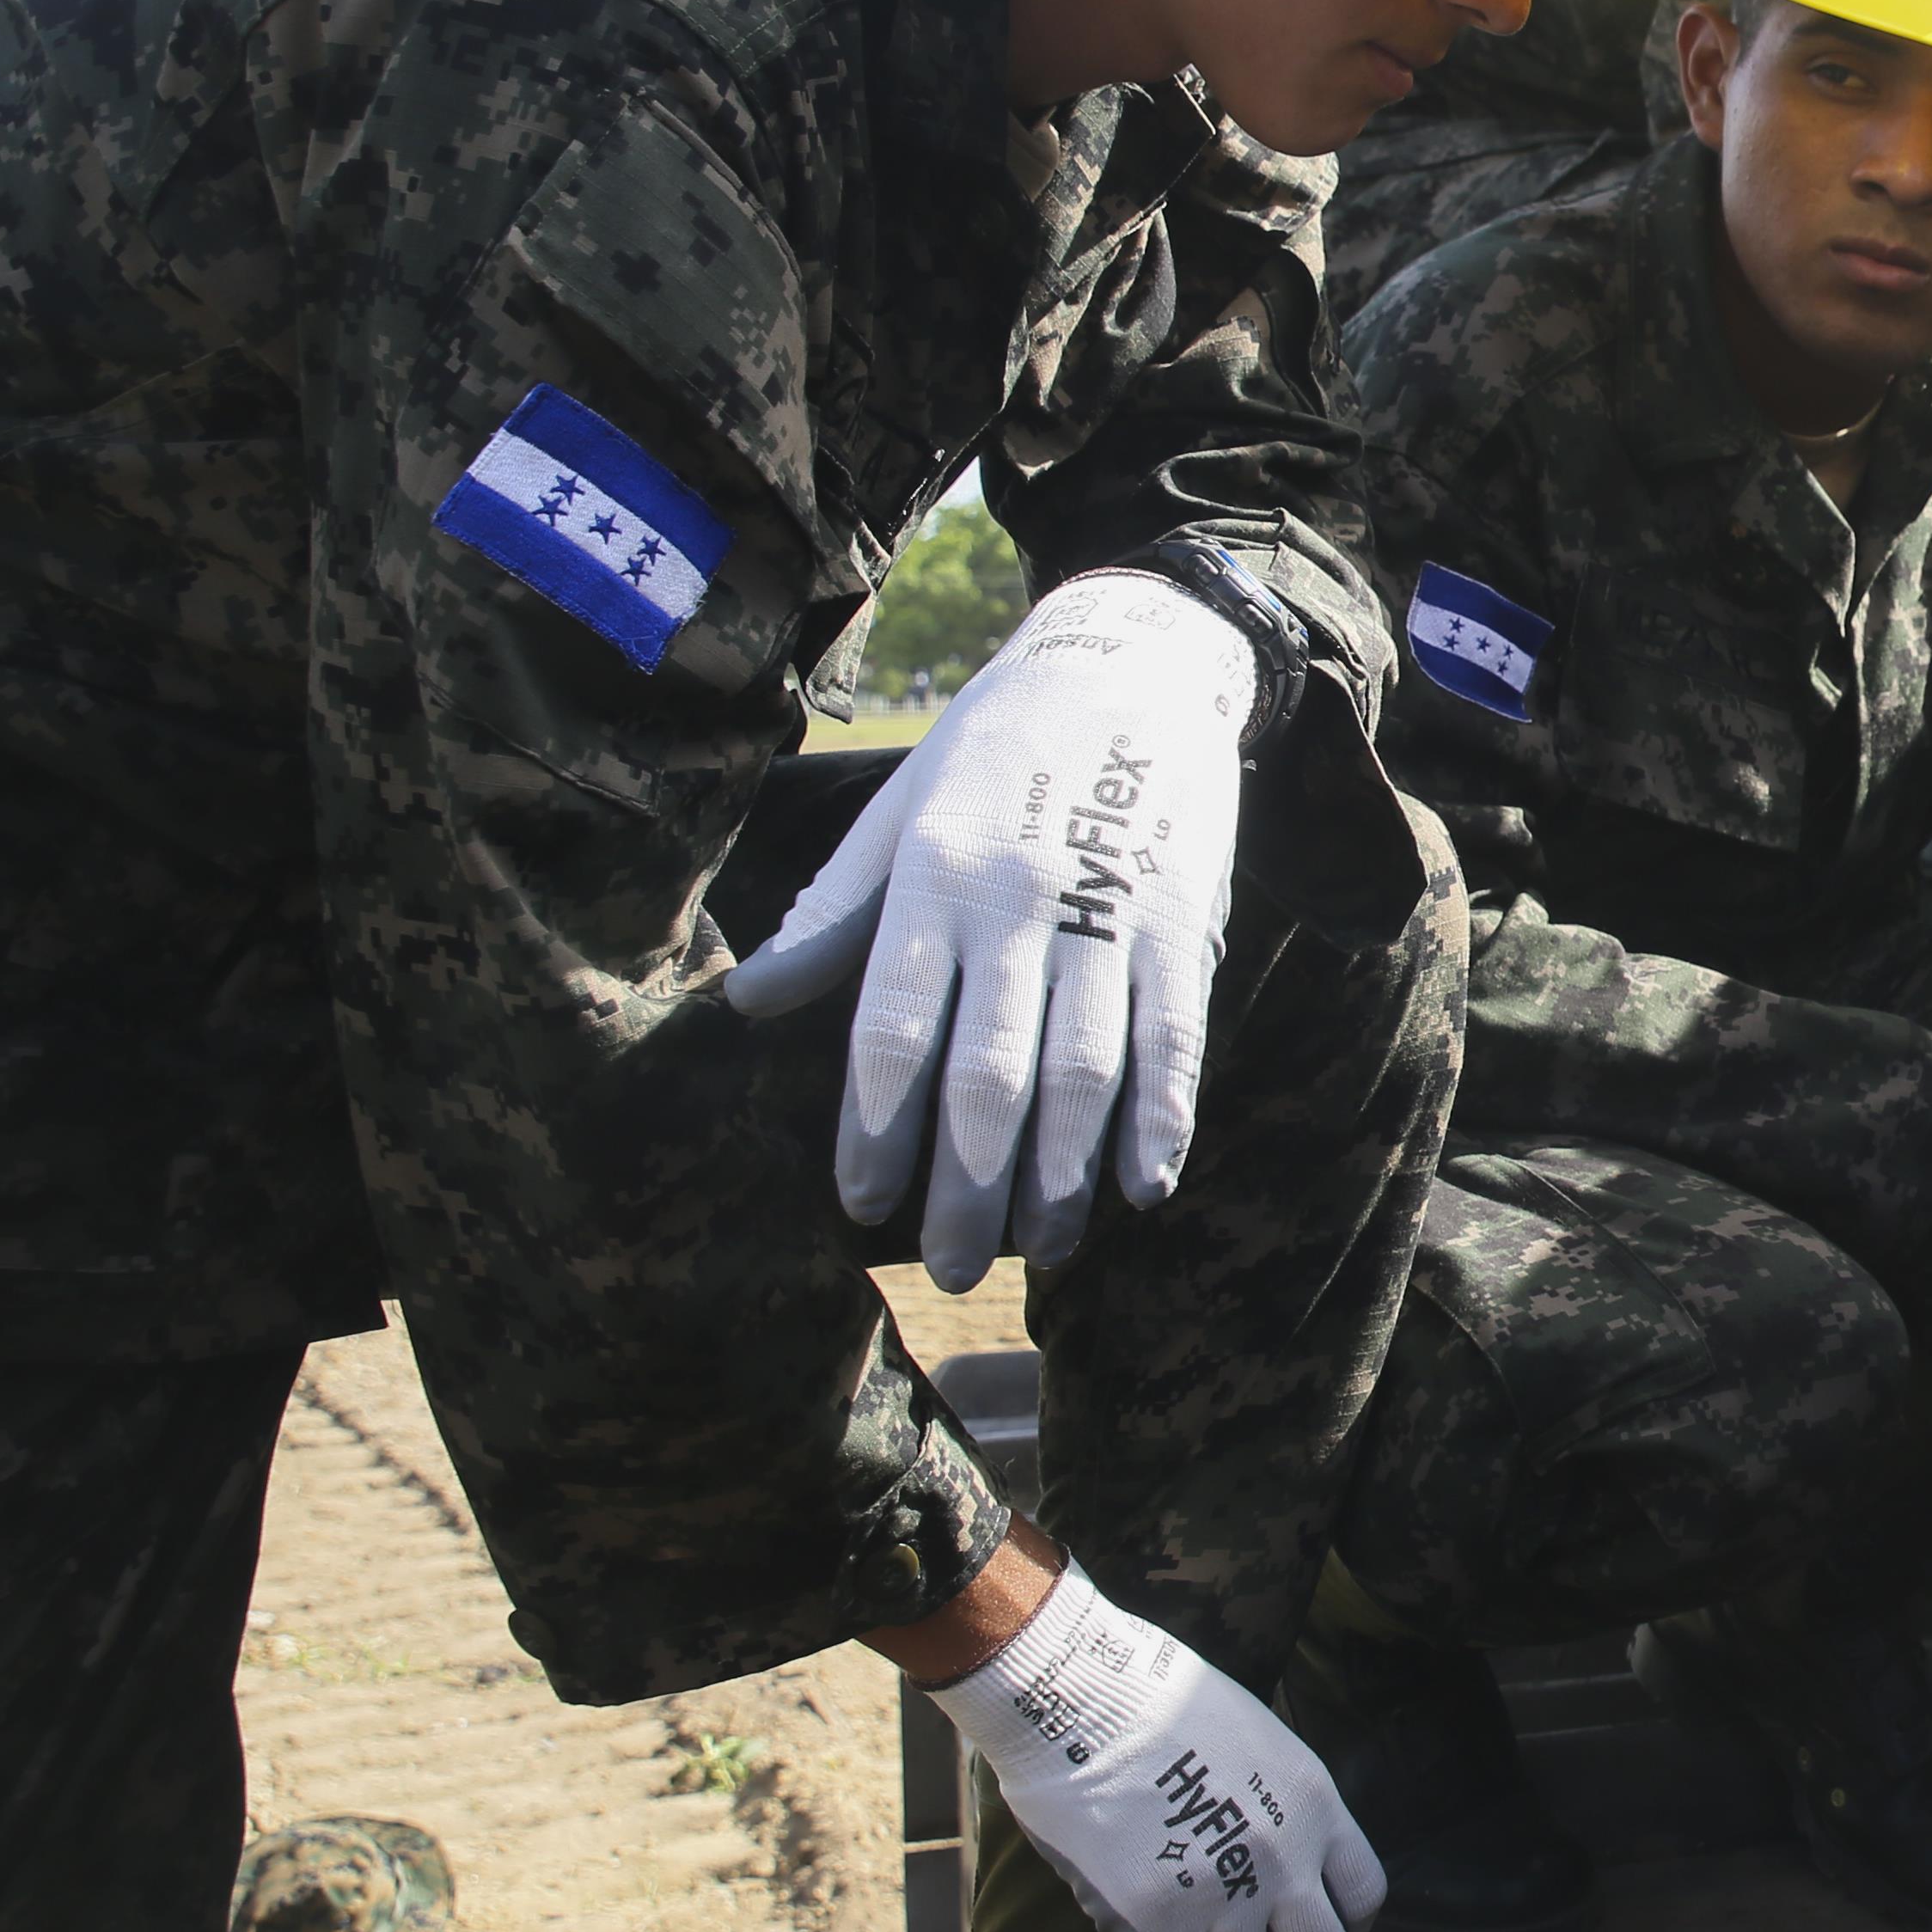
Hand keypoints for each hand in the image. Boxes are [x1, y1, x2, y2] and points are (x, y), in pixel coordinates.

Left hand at [726, 572, 1253, 1282]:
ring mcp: (1111, 913)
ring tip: (1042, 1248)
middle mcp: (1017, 902)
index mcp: (932, 878)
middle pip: (989, 1075)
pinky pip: (1175, 1037)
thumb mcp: (898, 814)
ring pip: (1084, 1070)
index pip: (893, 1029)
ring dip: (1063, 1174)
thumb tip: (745, 1003)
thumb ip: (833, 917)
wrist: (1132, 664)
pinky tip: (1144, 1186)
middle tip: (954, 1267)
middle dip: (970, 1185)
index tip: (861, 1206)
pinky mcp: (1186, 919)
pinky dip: (1162, 1118)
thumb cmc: (992, 750)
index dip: (876, 1129)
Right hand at [916, 1555, 1382, 1931]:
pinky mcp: (1158, 1921)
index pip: (1364, 1893)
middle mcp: (1283, 1858)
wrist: (1087, 1699)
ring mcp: (1223, 1895)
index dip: (1348, 1924)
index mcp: (1314, 1806)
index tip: (1323, 1930)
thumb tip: (1283, 1856)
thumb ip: (1282, 1806)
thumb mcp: (1260, 1741)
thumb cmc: (1161, 1701)